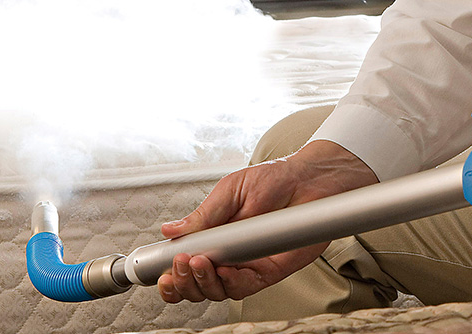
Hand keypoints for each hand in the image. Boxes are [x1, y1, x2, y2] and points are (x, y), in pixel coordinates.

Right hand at [155, 140, 378, 302]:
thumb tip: (169, 231)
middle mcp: (228, 256)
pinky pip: (246, 287)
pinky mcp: (270, 271)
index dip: (171, 276)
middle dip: (183, 282)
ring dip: (203, 282)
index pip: (185, 266)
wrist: (309, 178)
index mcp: (213, 237)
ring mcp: (248, 265)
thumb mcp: (230, 192)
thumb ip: (202, 217)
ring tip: (199, 262)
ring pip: (218, 291)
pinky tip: (225, 270)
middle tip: (181, 265)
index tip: (162, 274)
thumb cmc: (273, 180)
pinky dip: (232, 283)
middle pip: (197, 286)